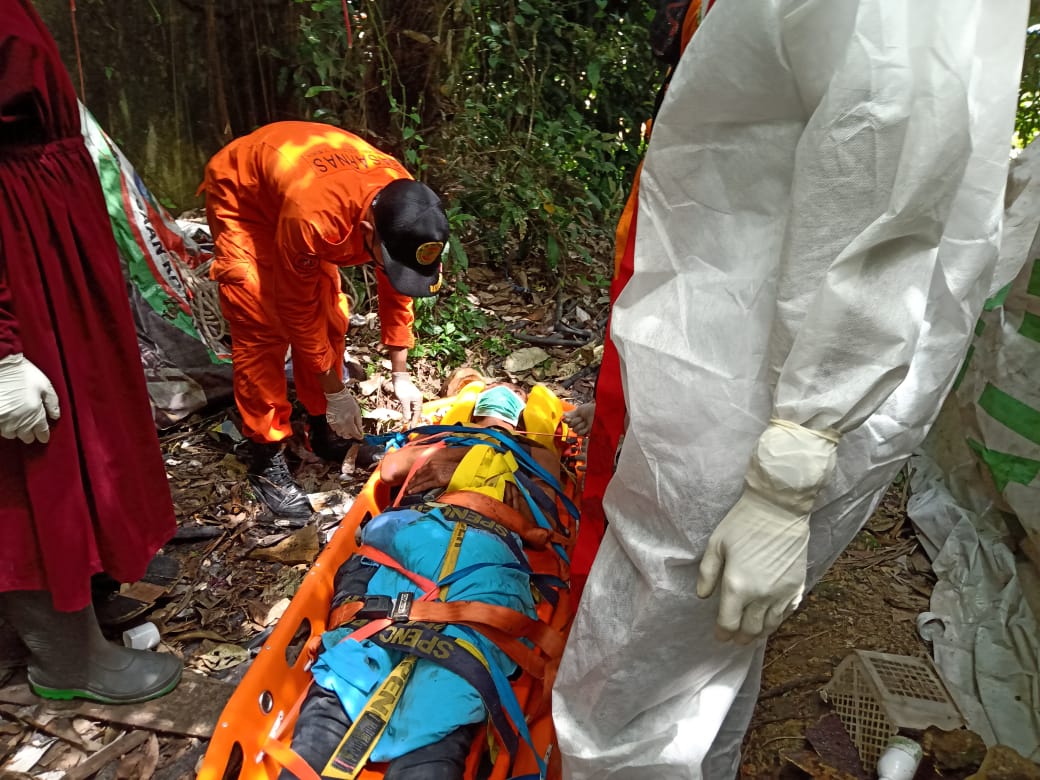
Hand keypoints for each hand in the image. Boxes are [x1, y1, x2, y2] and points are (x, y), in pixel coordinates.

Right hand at [0, 354, 59, 443]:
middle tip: (31, 429)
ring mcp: (3, 419)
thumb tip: (55, 416)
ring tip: (19, 424)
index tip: (44, 437)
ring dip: (16, 431)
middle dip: (30, 434)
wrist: (1, 365)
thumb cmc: (24, 373)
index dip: (43, 435)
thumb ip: (52, 402)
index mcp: (35, 413)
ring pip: (11, 434)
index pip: (41, 432)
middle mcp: (19, 419)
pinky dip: (3, 426)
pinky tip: (7, 419)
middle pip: (26, 436)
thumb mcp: (45, 385)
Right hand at [324, 386, 363, 439]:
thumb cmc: (348, 402)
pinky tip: (342, 424)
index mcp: (348, 422)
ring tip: (348, 427)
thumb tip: (361, 431)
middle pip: (346, 436)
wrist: (337, 395)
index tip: (361, 436)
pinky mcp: (329, 421)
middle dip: (351, 435)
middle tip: (354, 431)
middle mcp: (340, 425)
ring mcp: (334, 424)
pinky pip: (334, 429)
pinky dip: (339, 429)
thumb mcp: (357, 411)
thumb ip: (359, 422)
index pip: (354, 434)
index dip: (358, 436)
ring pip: (340, 433)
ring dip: (344, 432)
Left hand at [392, 372, 422, 425]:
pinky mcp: (410, 397)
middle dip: (413, 419)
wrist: (399, 378)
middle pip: (417, 412)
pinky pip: (411, 407)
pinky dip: (408, 411)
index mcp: (418, 400)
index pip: (417, 413)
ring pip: (413, 410)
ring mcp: (415, 398)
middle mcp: (418, 400)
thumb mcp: (403, 400)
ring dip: (411, 416)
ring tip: (408, 423)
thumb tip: (407, 420)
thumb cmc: (402, 388)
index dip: (415, 420)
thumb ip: (406, 410)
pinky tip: (406, 415)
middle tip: (409, 427)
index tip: (412, 427)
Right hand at [562, 402, 595, 435]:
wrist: (597, 412)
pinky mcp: (586, 432)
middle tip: (581, 418)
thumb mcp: (579, 410)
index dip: (567, 420)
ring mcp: (582, 427)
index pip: (567, 421)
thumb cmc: (590, 409)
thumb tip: (562, 415)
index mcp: (575, 416)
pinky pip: (579, 433)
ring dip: (580, 425)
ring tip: (586, 421)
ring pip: (574, 430)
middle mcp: (578, 422)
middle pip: (570, 426)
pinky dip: (583, 430)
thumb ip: (570, 414)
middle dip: (575, 421)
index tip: (567, 419)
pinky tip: (587, 426)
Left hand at [696, 420, 838, 643]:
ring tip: (751, 635)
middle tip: (734, 640)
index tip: (718, 636)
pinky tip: (771, 619)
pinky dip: (777, 620)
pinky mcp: (797, 586)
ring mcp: (782, 593)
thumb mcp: (716, 544)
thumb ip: (707, 573)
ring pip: (770, 625)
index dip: (722, 633)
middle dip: (740, 637)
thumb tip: (702, 596)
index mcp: (737, 586)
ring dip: (759, 633)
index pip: (728, 622)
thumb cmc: (743, 523)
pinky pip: (787, 612)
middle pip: (750, 629)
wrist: (779, 509)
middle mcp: (761, 596)